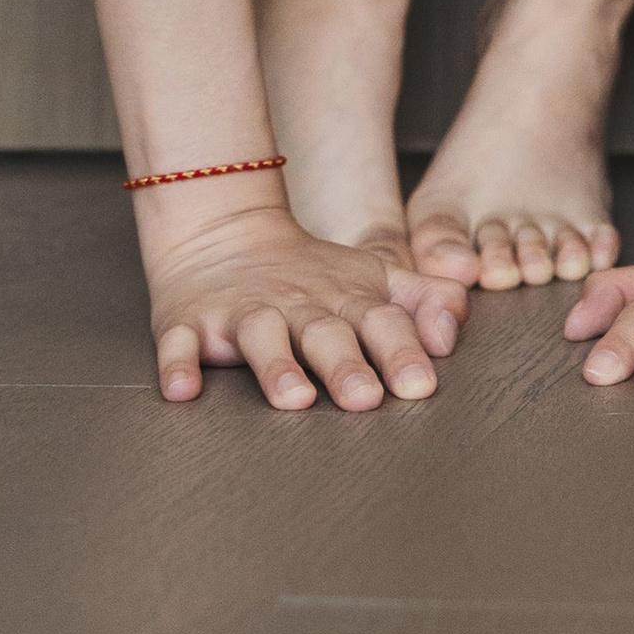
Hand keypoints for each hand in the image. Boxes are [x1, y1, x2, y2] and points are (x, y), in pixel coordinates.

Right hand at [141, 194, 468, 408]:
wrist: (224, 233)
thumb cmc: (310, 273)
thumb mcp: (372, 278)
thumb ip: (421, 302)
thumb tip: (454, 331)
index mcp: (345, 298)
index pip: (380, 321)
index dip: (402, 350)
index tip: (420, 384)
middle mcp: (296, 304)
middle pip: (325, 333)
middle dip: (347, 365)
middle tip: (366, 400)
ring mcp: (241, 312)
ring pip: (261, 337)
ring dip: (276, 368)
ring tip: (294, 400)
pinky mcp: (187, 323)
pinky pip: (179, 344)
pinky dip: (179, 365)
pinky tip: (184, 390)